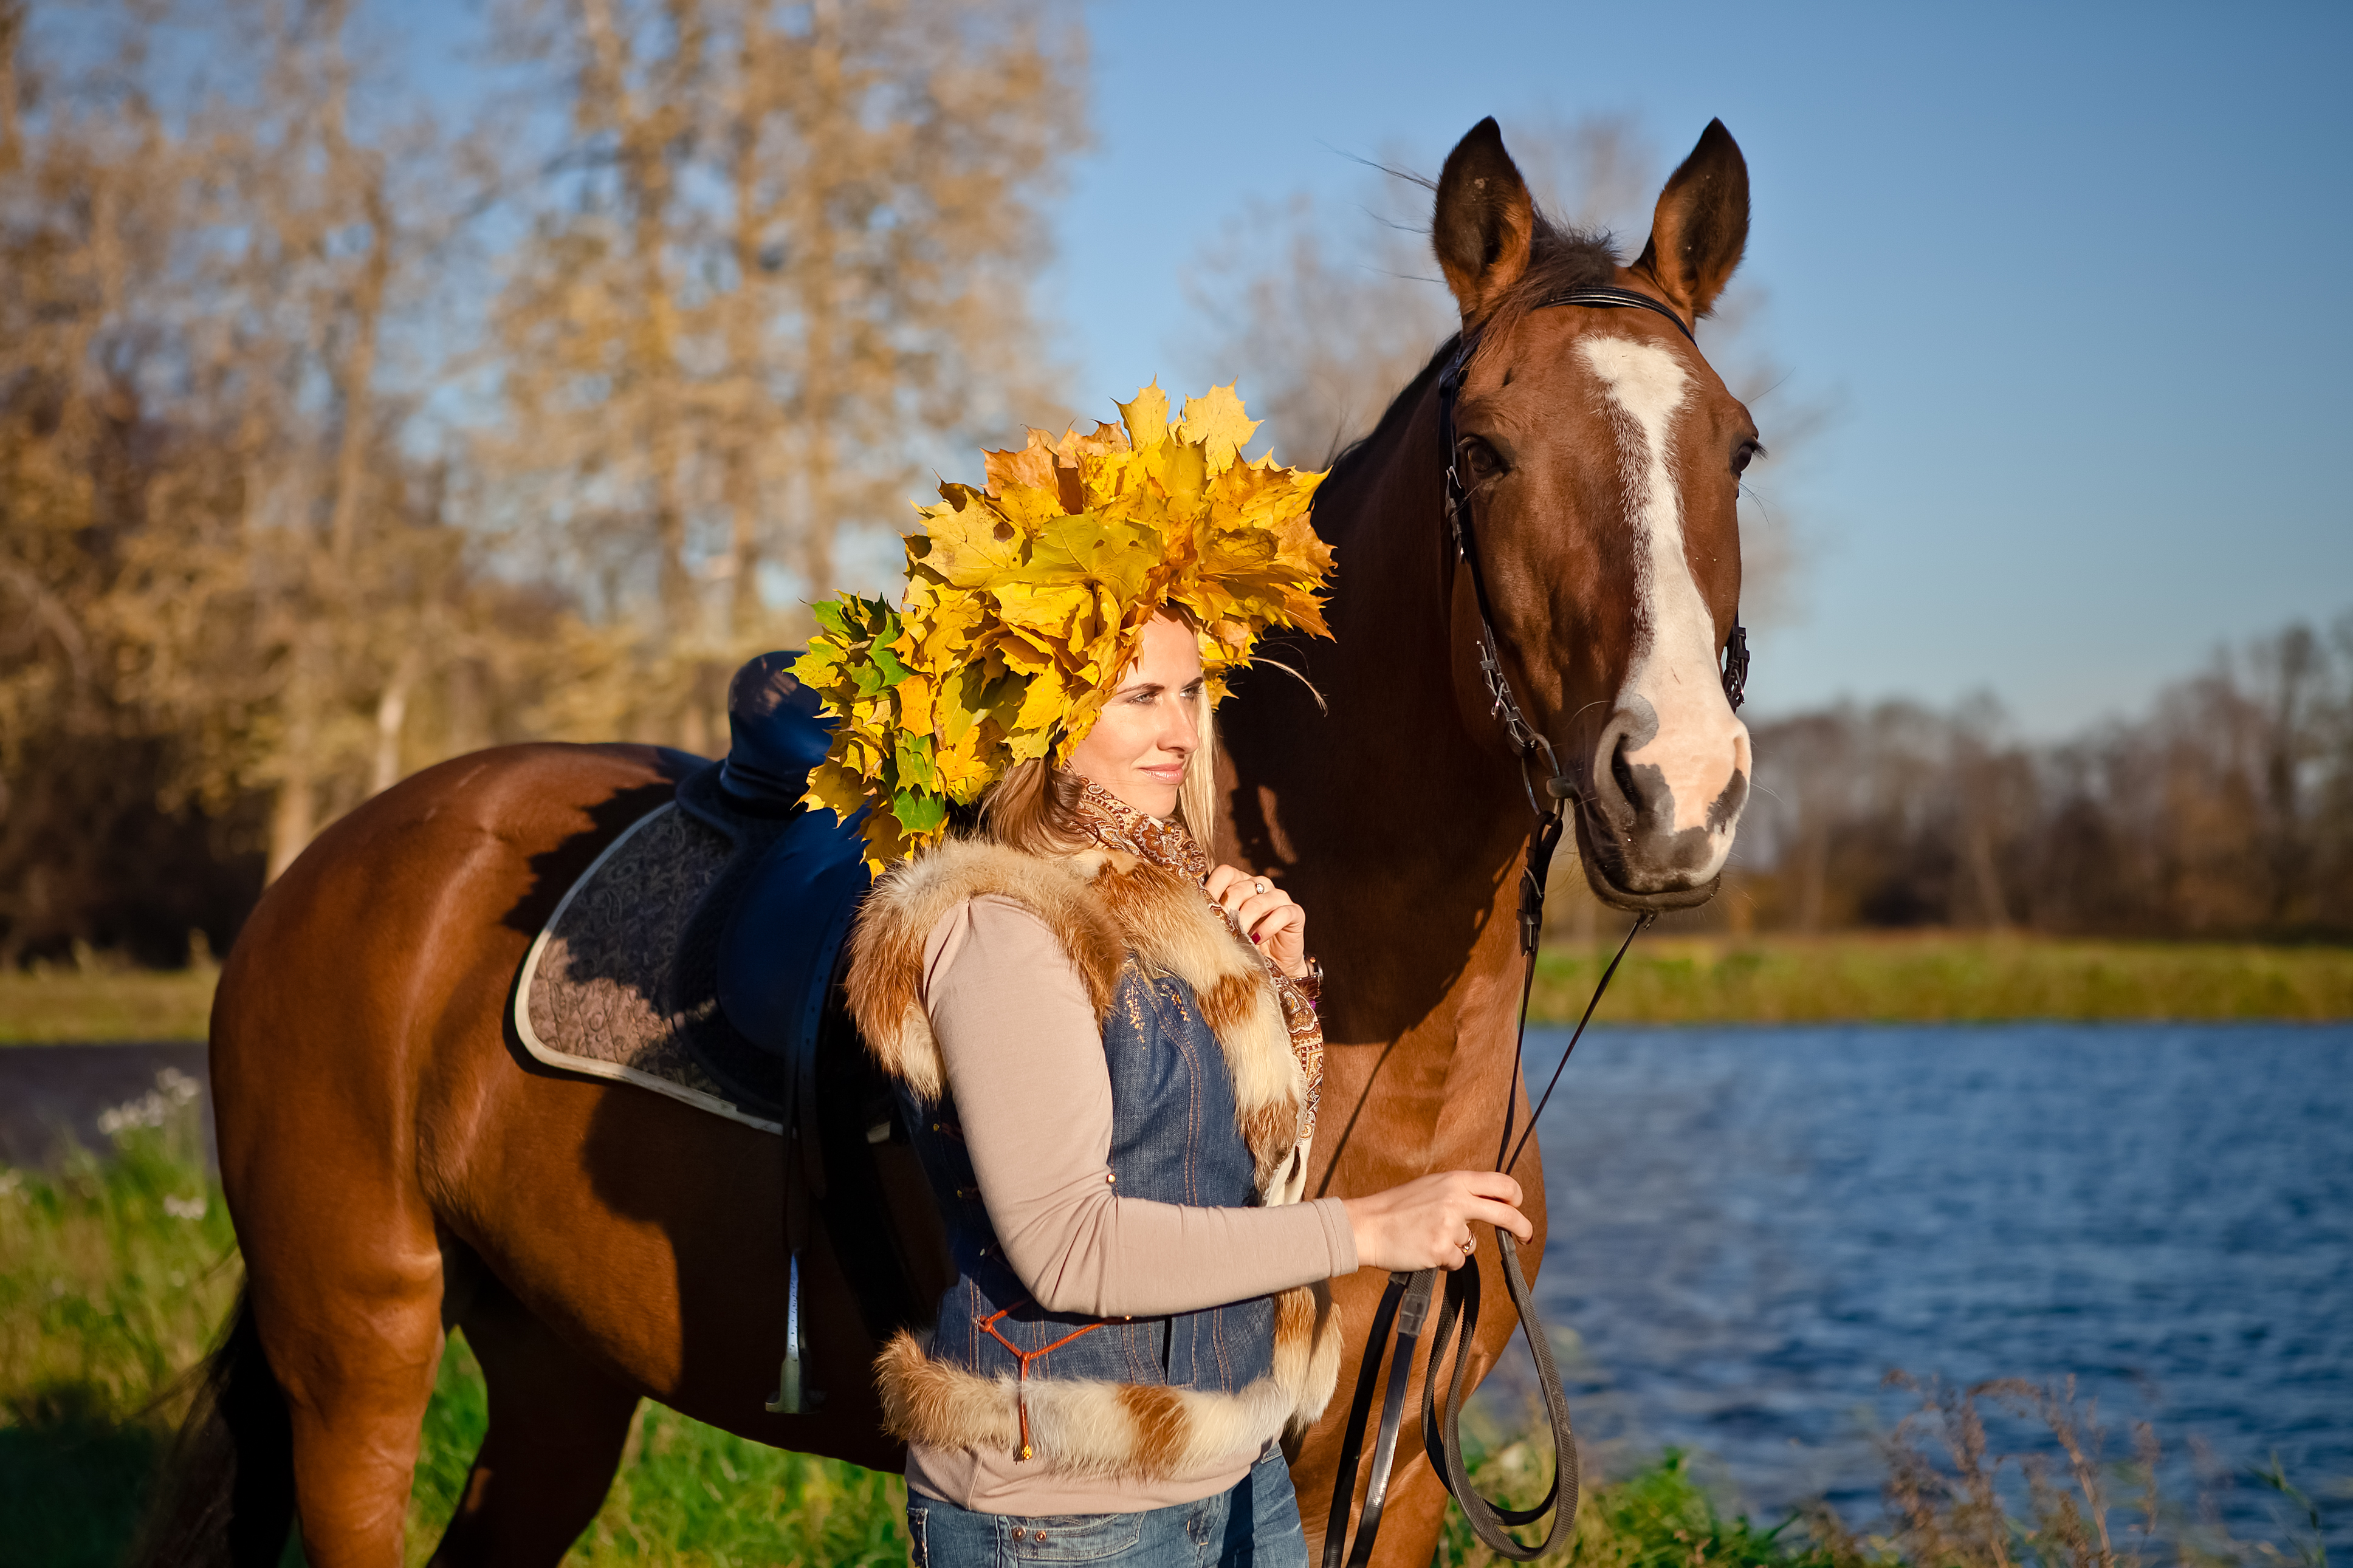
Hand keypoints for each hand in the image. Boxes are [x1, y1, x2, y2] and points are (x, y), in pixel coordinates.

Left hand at [1204, 864, 1309, 977]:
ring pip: (1258, 901)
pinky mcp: (1295, 912)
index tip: (1202, 910)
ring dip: (1245, 922)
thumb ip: (1215, 918)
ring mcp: (1279, 897)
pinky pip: (1282, 914)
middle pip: (1239, 888)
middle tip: (1219, 931)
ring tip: (1237, 939)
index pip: (1225, 872)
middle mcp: (1260, 885)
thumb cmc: (1246, 944)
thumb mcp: (1227, 929)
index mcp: (1240, 883)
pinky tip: (1258, 940)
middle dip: (1227, 911)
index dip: (1212, 889)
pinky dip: (1267, 928)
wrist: (1274, 964)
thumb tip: (1191, 917)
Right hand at [1342, 1171, 1530, 1272]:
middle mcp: (1456, 1200)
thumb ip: (1458, 1193)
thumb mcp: (1430, 1188)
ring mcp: (1450, 1226)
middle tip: (1527, 1237)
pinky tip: (1422, 1250)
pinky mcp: (1441, 1250)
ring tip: (1426, 1237)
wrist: (1366, 1226)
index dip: (1514, 1196)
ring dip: (1455, 1246)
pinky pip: (1455, 1261)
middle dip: (1521, 1227)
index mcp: (1454, 1180)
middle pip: (1504, 1214)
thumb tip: (1487, 1205)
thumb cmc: (1395, 1208)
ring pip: (1471, 1244)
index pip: (1500, 1183)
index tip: (1516, 1206)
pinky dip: (1443, 1261)